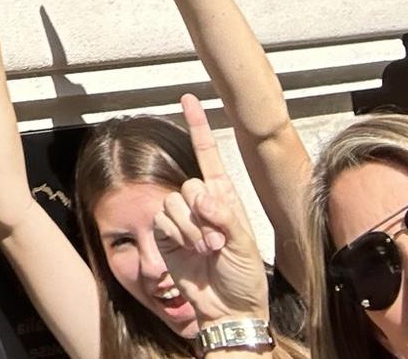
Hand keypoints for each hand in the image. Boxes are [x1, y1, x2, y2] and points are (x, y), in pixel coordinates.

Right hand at [154, 96, 269, 325]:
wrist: (227, 309)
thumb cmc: (244, 278)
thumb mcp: (245, 245)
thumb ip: (223, 215)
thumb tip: (200, 197)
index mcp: (224, 198)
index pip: (207, 154)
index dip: (198, 126)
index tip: (189, 98)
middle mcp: (200, 203)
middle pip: (189, 184)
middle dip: (203, 212)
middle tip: (217, 240)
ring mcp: (182, 219)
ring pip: (173, 202)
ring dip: (191, 229)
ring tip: (207, 251)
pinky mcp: (165, 234)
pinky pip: (162, 221)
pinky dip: (177, 236)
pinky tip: (190, 252)